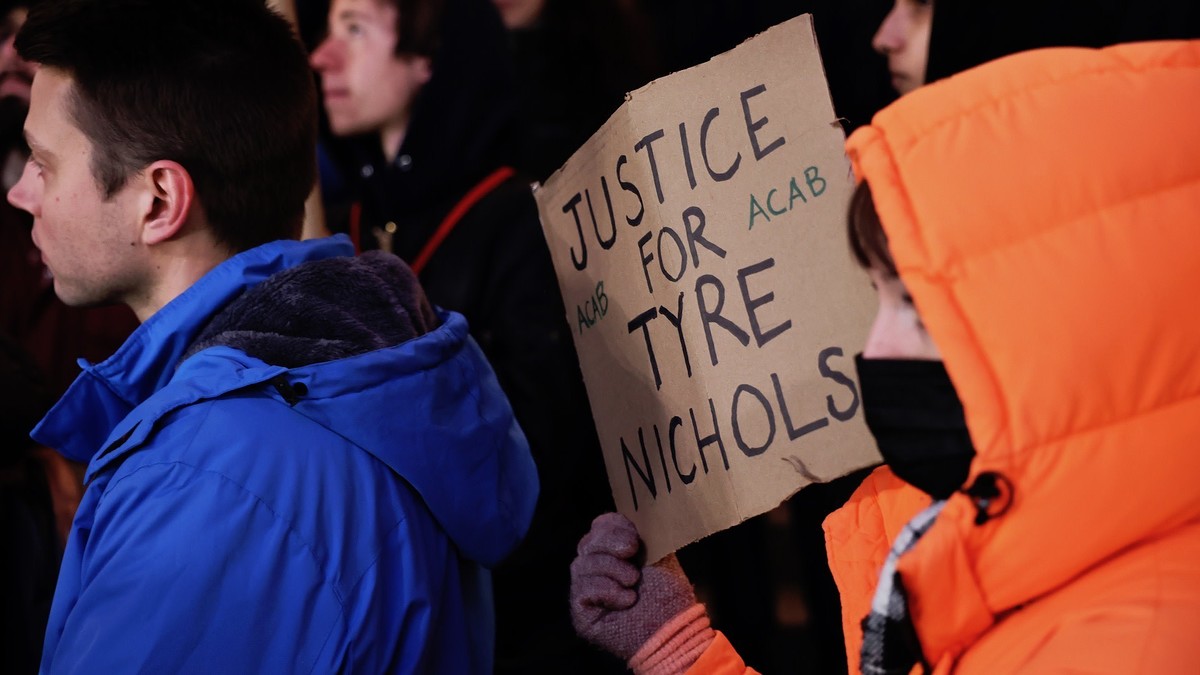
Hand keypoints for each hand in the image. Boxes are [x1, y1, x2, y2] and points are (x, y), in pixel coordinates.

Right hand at [569, 513, 699, 660]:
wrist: (673, 628)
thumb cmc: (668, 594)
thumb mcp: (658, 553)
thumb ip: (639, 532)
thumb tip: (627, 512)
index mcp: (614, 552)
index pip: (599, 527)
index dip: (613, 527)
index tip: (634, 538)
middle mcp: (597, 569)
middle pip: (587, 542)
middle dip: (611, 544)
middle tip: (633, 553)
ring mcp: (587, 590)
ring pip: (581, 564)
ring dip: (612, 569)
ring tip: (633, 582)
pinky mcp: (581, 612)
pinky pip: (582, 588)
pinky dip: (606, 590)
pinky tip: (627, 600)